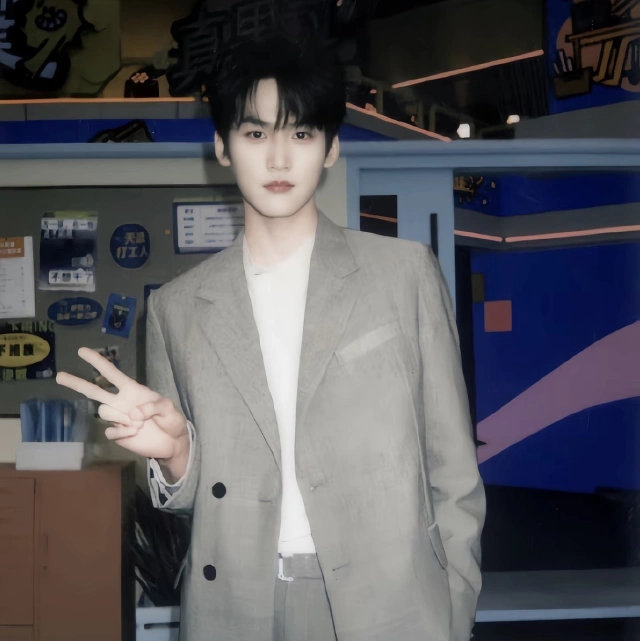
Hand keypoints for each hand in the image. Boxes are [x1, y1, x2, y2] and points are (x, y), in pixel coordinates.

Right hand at [56, 347, 187, 459]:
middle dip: (76, 383)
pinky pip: (110, 431)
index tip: (82, 351)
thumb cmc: (171, 420)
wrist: (173, 442)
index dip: (97, 362)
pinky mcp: (118, 434)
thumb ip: (153, 406)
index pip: (112, 374)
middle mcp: (121, 402)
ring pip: (104, 411)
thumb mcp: (168, 408)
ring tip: (139, 423)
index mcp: (132, 390)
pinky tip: (135, 432)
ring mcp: (118, 418)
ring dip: (120, 416)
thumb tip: (132, 413)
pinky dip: (122, 432)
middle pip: (94, 390)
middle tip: (59, 376)